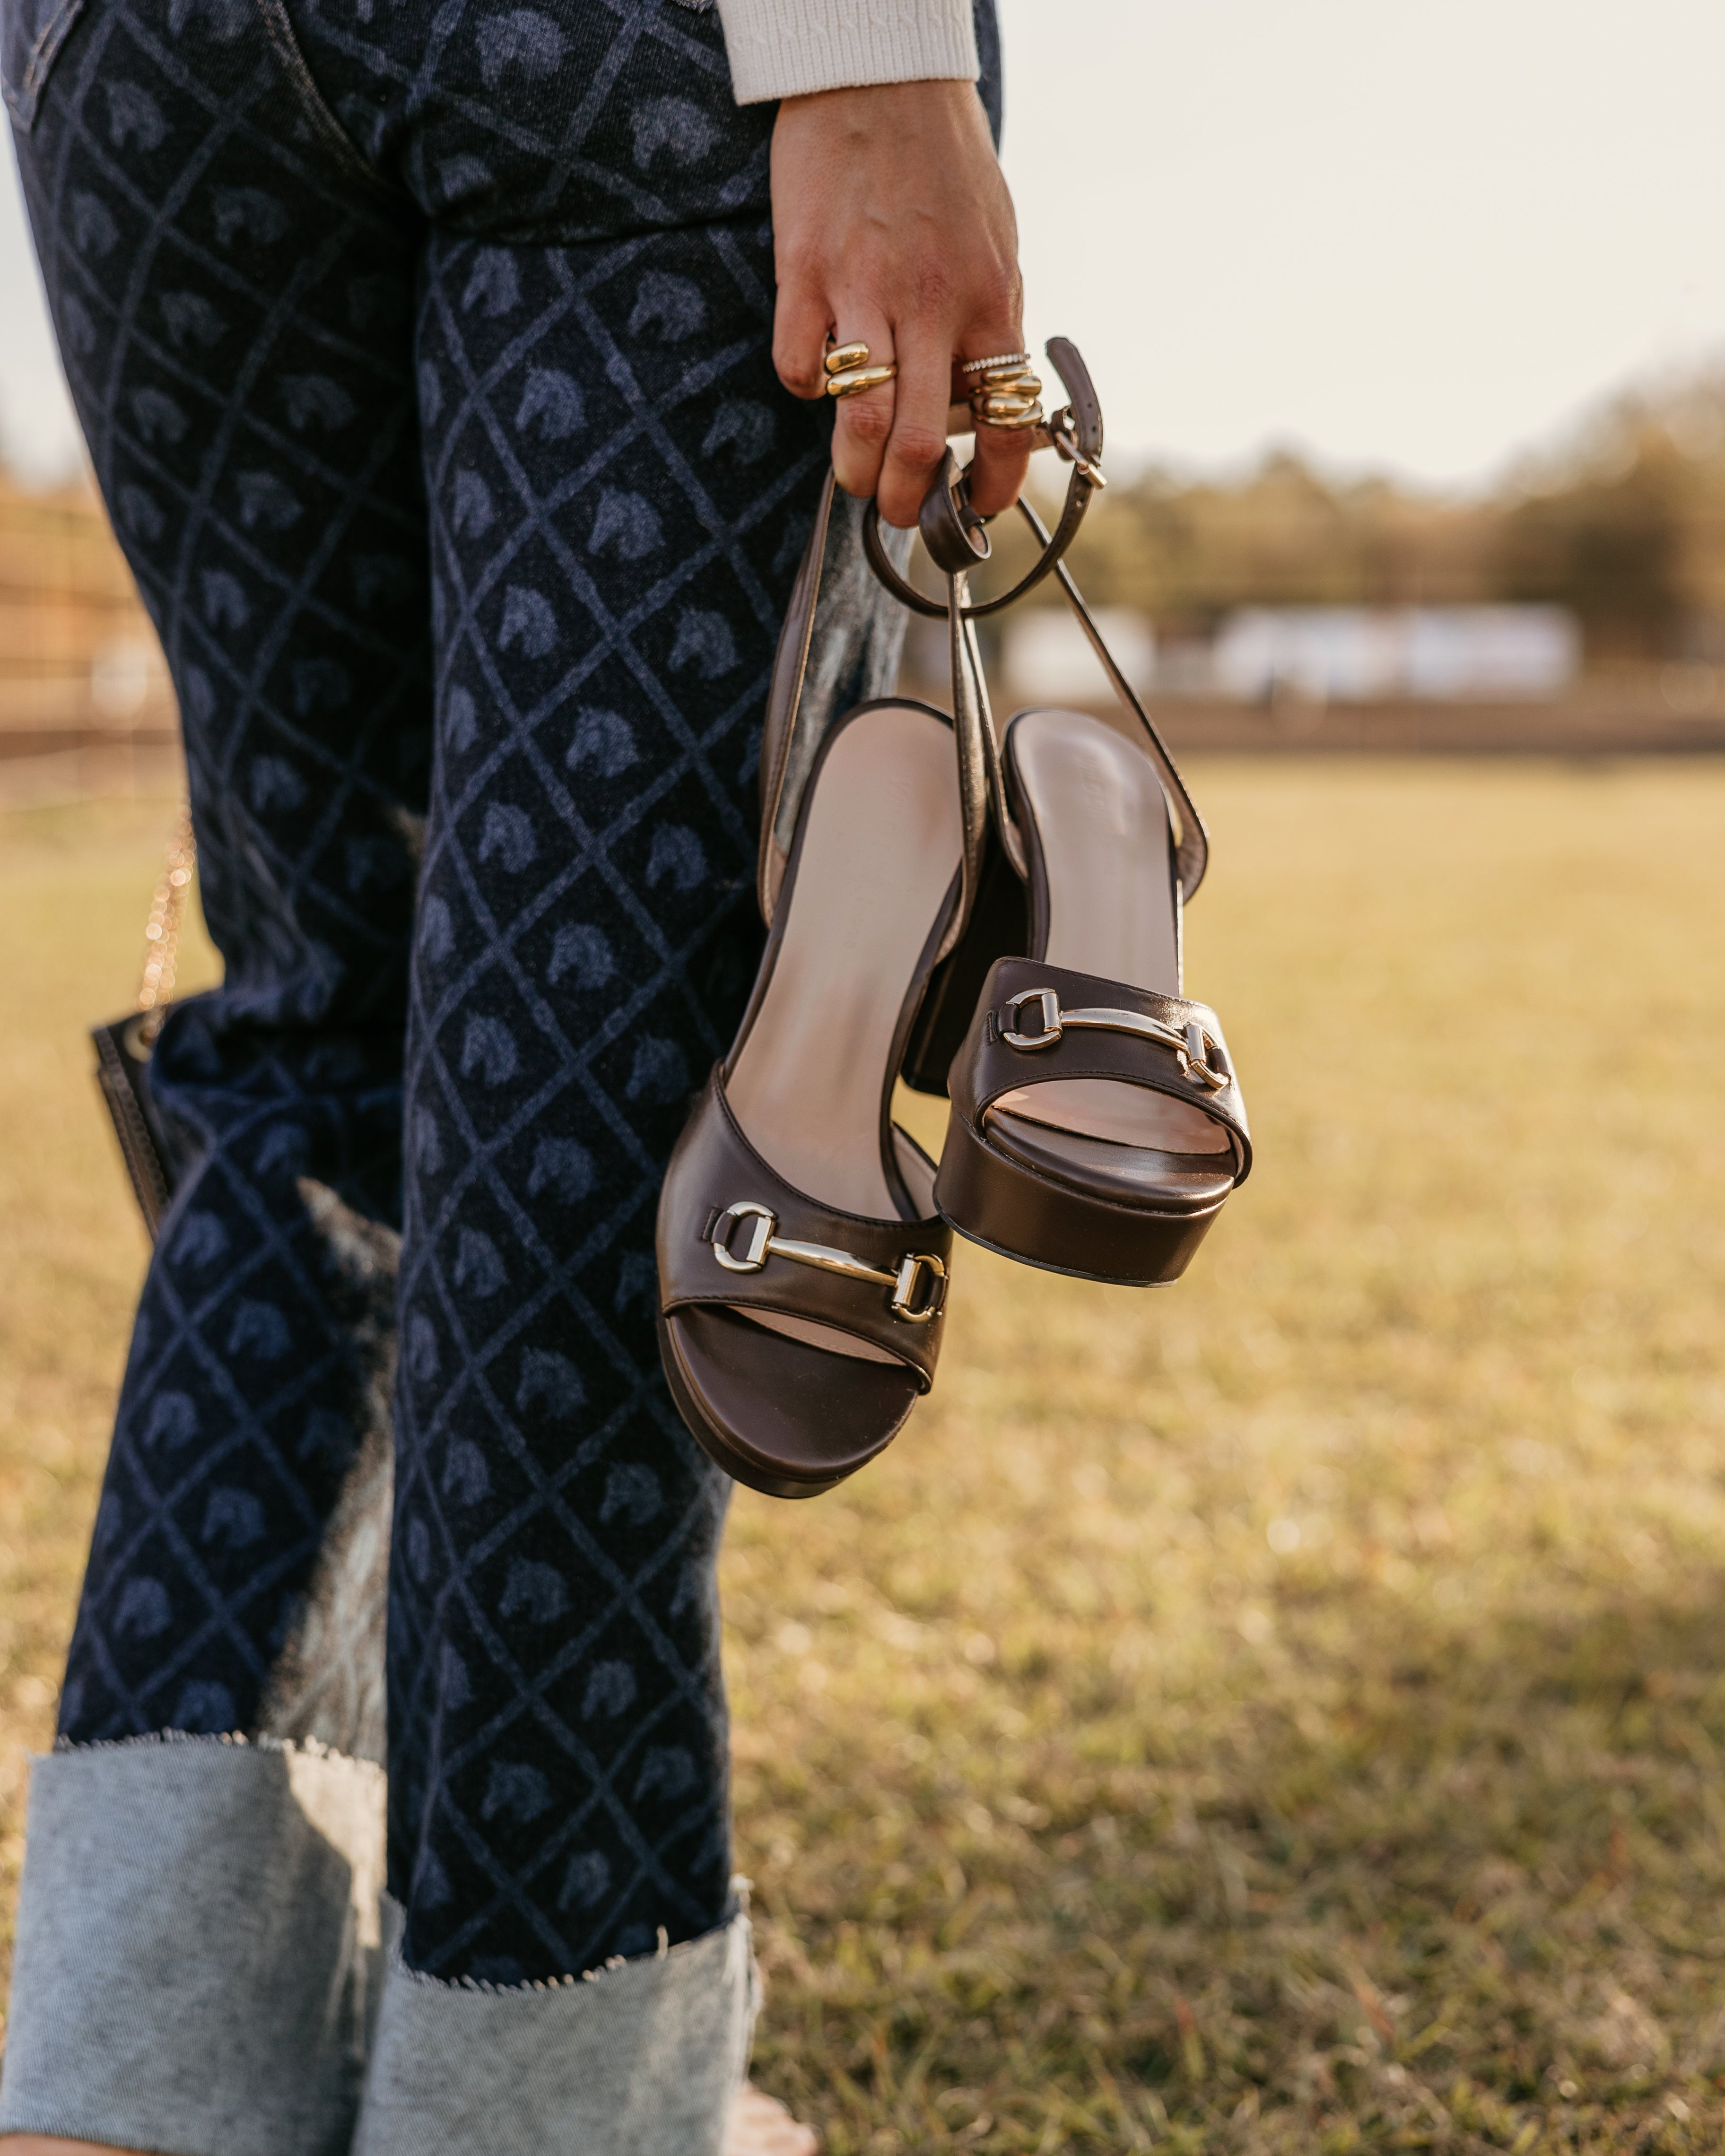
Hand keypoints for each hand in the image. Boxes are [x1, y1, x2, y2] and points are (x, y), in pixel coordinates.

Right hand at [770, 79, 1029, 526]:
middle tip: (898, 509)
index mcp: (992, 301)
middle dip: (909, 499)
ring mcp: (865, 290)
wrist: (882, 75)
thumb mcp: (995, 245)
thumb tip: (975, 399)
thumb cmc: (944, 163)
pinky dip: (807, 389)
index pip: (1007, 420)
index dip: (993, 483)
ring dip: (856, 470)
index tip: (976, 504)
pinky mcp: (805, 273)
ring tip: (855, 478)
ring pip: (861, 422)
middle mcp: (933, 304)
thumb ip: (985, 323)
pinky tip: (816, 376)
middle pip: (922, 443)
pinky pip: (799, 368)